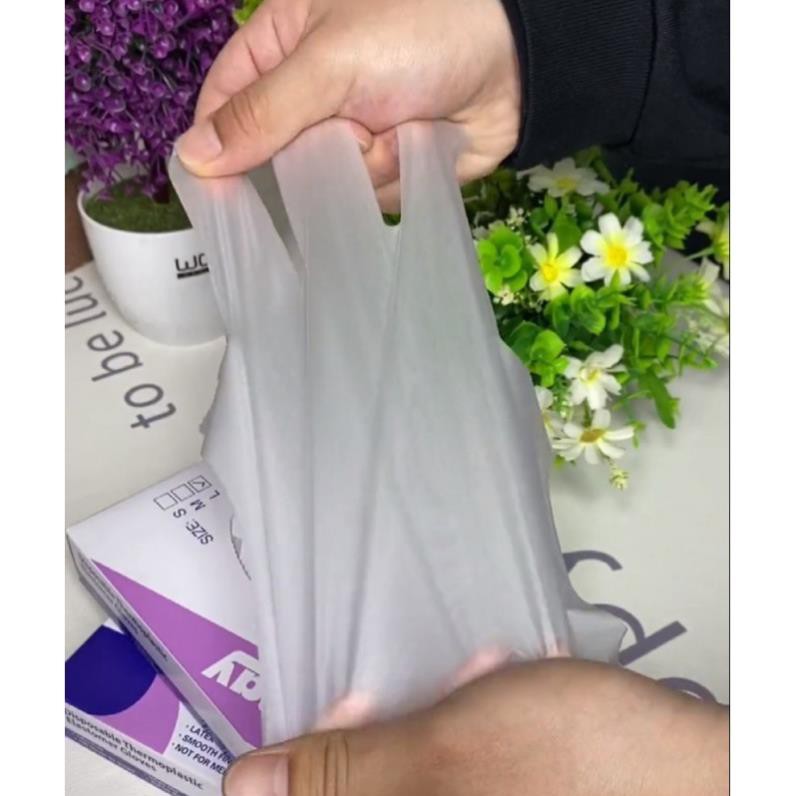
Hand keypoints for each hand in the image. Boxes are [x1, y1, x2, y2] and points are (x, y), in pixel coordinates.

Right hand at [176, 0, 520, 208]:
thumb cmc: (419, 29)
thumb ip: (261, 113)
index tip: (216, 193)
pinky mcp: (389, 165)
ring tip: (397, 122)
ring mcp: (353, 134)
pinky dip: (395, 173)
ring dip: (363, 161)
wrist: (516, 58)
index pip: (225, 105)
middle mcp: (312, 95)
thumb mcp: (328, 61)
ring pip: (325, 183)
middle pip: (275, 157)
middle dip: (311, 154)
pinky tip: (417, 142)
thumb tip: (194, 159)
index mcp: (282, 46)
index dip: (217, 148)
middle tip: (348, 128)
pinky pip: (369, 195)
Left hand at [222, 659, 728, 795]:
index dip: (309, 757)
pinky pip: (455, 764)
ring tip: (486, 676)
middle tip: (424, 685)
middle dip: (387, 722)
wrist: (691, 774)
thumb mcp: (445, 759)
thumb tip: (247, 784)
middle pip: (364, 779)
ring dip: (435, 712)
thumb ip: (342, 774)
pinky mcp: (496, 792)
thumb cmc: (579, 767)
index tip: (347, 705)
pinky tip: (505, 686)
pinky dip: (469, 720)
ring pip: (413, 764)